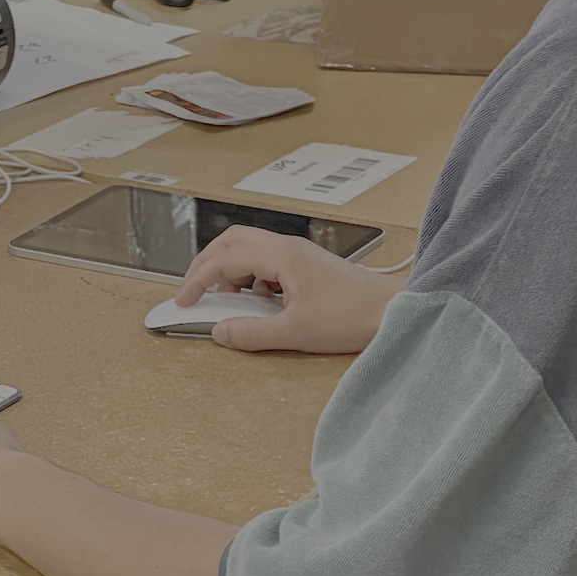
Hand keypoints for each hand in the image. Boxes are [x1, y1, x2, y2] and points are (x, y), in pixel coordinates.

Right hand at [173, 228, 397, 353]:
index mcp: (281, 257)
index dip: (197, 280)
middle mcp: (288, 248)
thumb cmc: (354, 315)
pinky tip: (257, 304)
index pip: (224, 259)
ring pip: (249, 249)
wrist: (393, 311)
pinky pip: (268, 262)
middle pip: (232, 241)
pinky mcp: (308, 266)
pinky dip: (251, 278)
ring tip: (224, 300)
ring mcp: (299, 254)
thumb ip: (251, 334)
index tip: (183, 300)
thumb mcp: (295, 332)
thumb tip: (221, 332)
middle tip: (193, 290)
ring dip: (230, 271)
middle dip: (206, 264)